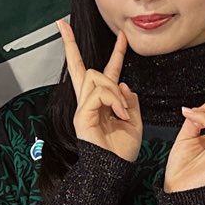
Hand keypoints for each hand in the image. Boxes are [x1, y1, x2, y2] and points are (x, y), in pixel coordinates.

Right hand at [60, 18, 140, 161]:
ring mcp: (82, 107)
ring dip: (112, 91)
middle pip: (83, 67)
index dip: (113, 51)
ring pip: (94, 77)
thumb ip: (129, 100)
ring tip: (121, 113)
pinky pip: (98, 94)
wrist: (114, 170)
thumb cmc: (122, 151)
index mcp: (103, 101)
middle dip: (78, 48)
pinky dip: (112, 102)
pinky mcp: (81, 115)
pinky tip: (118, 115)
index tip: (116, 34)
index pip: (103, 70)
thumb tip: (122, 85)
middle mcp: (89, 101)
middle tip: (70, 34)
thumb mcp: (135, 120)